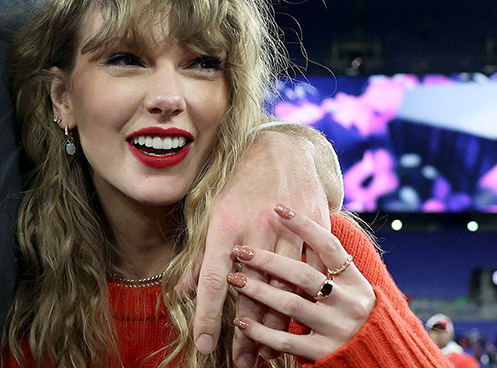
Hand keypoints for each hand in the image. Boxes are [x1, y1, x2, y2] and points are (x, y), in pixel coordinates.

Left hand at [182, 129, 333, 362]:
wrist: (283, 150)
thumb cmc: (239, 184)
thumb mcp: (212, 214)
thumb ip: (200, 257)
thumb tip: (182, 293)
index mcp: (225, 225)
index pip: (213, 280)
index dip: (208, 315)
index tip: (205, 346)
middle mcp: (256, 229)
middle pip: (252, 292)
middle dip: (246, 333)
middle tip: (240, 363)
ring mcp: (288, 230)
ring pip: (285, 288)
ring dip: (275, 326)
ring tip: (265, 355)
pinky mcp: (314, 230)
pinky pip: (311, 275)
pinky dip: (305, 303)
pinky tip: (298, 326)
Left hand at [225, 205, 374, 364]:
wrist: (380, 357)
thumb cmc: (351, 315)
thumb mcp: (351, 289)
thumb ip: (326, 268)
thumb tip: (295, 234)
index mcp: (357, 282)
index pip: (329, 246)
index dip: (305, 226)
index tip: (278, 208)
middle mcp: (351, 303)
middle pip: (303, 275)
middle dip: (268, 261)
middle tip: (240, 250)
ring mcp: (339, 328)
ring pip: (291, 305)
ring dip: (258, 292)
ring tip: (234, 280)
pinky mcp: (325, 352)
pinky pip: (287, 340)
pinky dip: (261, 331)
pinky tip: (240, 322)